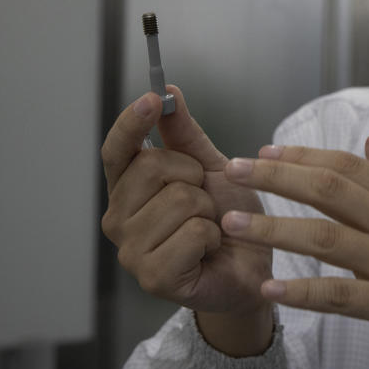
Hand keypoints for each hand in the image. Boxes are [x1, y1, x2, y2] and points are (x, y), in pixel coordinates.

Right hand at [100, 86, 273, 353]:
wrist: (251, 267)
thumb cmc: (228, 219)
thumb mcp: (211, 168)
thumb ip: (185, 135)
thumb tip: (169, 92)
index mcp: (127, 189)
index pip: (117, 150)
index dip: (132, 122)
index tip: (153, 98)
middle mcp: (119, 218)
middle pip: (153, 168)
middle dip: (193, 178)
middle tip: (204, 201)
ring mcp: (131, 251)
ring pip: (178, 200)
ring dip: (208, 211)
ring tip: (208, 229)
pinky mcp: (153, 277)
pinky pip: (192, 233)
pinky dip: (213, 237)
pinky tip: (209, 251)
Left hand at [220, 135, 368, 368]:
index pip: (346, 166)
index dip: (301, 157)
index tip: (263, 152)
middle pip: (330, 190)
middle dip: (276, 178)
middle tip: (233, 171)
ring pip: (327, 239)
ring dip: (274, 230)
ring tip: (233, 225)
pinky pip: (342, 296)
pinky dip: (303, 293)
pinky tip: (271, 289)